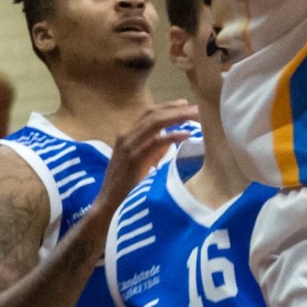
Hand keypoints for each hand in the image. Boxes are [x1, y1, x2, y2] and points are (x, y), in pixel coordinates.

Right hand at [89, 101, 197, 232]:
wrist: (108, 202)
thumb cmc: (125, 184)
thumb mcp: (140, 160)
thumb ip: (153, 148)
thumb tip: (173, 138)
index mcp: (127, 134)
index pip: (149, 113)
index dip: (167, 106)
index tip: (186, 104)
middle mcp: (126, 135)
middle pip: (154, 114)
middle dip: (177, 109)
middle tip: (197, 107)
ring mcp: (129, 145)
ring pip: (155, 123)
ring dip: (177, 117)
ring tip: (195, 116)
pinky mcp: (134, 158)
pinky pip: (156, 142)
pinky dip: (172, 136)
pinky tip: (187, 134)